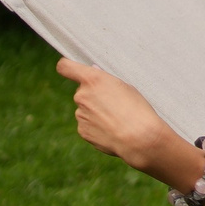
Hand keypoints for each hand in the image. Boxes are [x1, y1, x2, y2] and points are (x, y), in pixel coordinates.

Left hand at [57, 58, 177, 171]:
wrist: (139, 138)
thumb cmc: (137, 109)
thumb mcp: (126, 87)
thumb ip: (105, 79)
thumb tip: (93, 71)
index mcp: (92, 80)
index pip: (65, 67)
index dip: (68, 67)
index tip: (72, 71)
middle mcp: (81, 95)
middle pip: (81, 92)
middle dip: (93, 96)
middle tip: (113, 104)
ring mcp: (80, 114)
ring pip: (85, 109)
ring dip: (96, 112)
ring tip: (116, 120)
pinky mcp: (82, 131)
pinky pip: (87, 125)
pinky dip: (97, 127)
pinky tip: (112, 130)